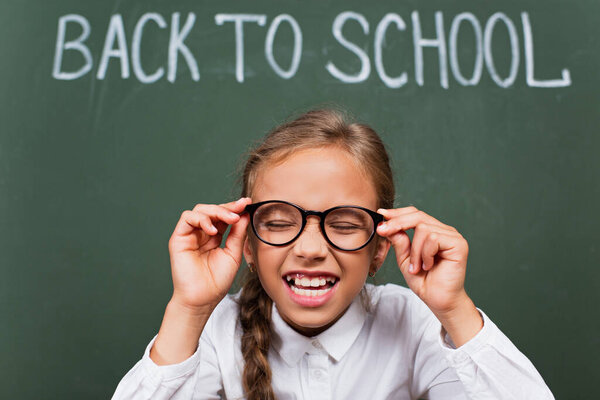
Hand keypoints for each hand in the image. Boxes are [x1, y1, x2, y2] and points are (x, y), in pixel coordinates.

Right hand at [167, 197, 252, 311]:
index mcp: (214, 237)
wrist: (202, 299)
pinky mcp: (179, 238)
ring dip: (217, 211)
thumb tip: (244, 214)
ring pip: (200, 210)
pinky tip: (212, 230)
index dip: (234, 208)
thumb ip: (237, 234)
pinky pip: (187, 218)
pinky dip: (201, 219)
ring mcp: (189, 235)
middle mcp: (201, 233)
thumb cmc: (216, 281)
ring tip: (230, 219)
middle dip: (228, 207)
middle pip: (212, 210)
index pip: (223, 216)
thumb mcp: (233, 253)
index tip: (248, 203)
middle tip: (240, 208)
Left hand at [375, 206, 469, 315]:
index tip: (381, 214)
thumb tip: (388, 225)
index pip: (415, 214)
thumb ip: (399, 242)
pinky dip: (425, 254)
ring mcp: (453, 236)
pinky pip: (433, 239)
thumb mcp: (404, 259)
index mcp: (433, 231)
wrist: (438, 300)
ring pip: (423, 229)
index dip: (398, 213)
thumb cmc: (424, 281)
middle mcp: (444, 231)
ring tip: (417, 267)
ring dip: (415, 251)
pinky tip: (428, 266)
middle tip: (382, 231)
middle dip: (397, 223)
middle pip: (418, 216)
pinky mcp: (459, 244)